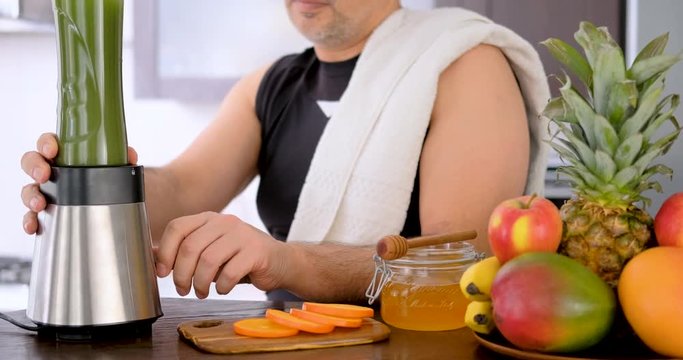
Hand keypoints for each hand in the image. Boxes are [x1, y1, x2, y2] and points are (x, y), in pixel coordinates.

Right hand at [20, 133, 138, 234]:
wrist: (111, 204)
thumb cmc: (104, 178)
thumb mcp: (115, 166)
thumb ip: (122, 159)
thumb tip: (129, 156)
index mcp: (65, 156)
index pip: (49, 143)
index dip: (46, 143)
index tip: (52, 150)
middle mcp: (52, 172)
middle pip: (31, 163)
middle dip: (34, 167)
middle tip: (43, 175)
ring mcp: (46, 192)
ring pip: (29, 190)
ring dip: (31, 196)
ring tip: (40, 205)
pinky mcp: (46, 213)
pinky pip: (32, 216)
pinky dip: (30, 221)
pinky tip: (34, 226)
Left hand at [154, 212, 287, 298]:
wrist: (279, 262)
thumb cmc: (240, 257)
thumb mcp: (209, 250)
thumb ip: (182, 252)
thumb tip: (150, 255)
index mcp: (208, 219)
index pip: (177, 227)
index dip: (165, 252)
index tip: (163, 272)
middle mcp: (224, 222)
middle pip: (190, 247)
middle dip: (181, 274)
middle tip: (183, 289)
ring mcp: (241, 235)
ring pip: (208, 260)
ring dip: (200, 283)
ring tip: (201, 292)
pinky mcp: (256, 251)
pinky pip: (230, 272)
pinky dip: (221, 286)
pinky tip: (222, 289)